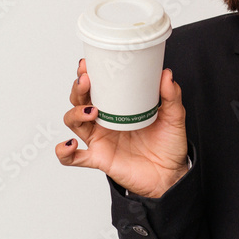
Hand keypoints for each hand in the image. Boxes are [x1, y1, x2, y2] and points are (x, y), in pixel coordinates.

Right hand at [55, 59, 189, 197]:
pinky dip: (64, 152)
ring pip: (73, 122)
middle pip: (79, 100)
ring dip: (75, 113)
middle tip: (86, 80)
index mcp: (119, 107)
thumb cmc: (169, 144)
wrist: (171, 174)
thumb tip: (166, 74)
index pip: (97, 87)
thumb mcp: (174, 116)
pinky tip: (69, 144)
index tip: (88, 64)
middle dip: (78, 89)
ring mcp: (100, 139)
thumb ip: (171, 96)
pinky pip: (74, 158)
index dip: (88, 75)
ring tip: (91, 110)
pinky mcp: (100, 158)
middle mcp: (105, 121)